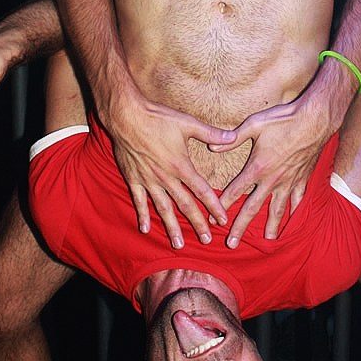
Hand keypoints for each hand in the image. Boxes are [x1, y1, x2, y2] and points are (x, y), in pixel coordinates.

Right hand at [105, 89, 236, 248]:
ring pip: (163, 208)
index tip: (222, 220)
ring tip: (179, 244)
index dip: (214, 206)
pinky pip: (138, 201)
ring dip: (172, 227)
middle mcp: (165, 177)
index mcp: (180, 165)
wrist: (127, 116)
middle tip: (207, 240)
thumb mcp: (187, 123)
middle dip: (197, 223)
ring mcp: (148, 180)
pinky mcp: (133, 178)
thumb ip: (211, 133)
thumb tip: (233, 136)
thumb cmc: (158, 118)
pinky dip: (142, 215)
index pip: (202, 190)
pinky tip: (145, 229)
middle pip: (184, 205)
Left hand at [211, 97, 327, 247]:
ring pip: (277, 210)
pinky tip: (293, 223)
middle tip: (232, 244)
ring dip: (270, 227)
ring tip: (267, 242)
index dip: (223, 205)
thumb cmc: (282, 120)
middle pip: (253, 208)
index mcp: (257, 167)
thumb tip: (213, 147)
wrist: (313, 120)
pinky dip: (294, 214)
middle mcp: (272, 179)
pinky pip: (298, 201)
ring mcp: (289, 182)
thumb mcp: (253, 125)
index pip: (236, 190)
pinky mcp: (302, 179)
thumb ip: (233, 139)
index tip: (213, 218)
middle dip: (241, 227)